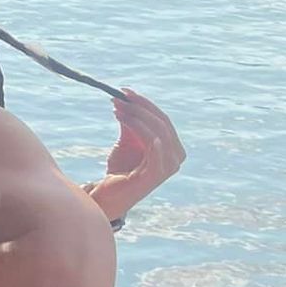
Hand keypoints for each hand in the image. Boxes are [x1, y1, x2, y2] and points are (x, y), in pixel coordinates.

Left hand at [88, 88, 183, 222]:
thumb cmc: (121, 168)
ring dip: (136, 117)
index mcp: (173, 148)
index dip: (145, 103)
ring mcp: (168, 167)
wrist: (109, 195)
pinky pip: (154, 150)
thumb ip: (130, 123)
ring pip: (157, 133)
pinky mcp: (155, 175)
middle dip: (139, 107)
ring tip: (116, 109)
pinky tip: (129, 122)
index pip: (162, 119)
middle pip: (162, 124)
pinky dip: (145, 134)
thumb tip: (124, 100)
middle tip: (119, 97)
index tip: (125, 91)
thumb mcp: (127, 141)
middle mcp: (176, 158)